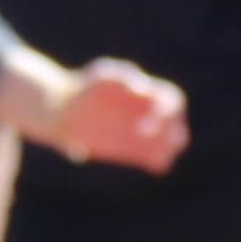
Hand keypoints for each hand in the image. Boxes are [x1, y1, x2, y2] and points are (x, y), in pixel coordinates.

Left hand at [55, 59, 187, 171]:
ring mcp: (142, 133)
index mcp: (148, 93)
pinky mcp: (132, 150)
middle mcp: (150, 114)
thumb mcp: (103, 75)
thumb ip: (124, 76)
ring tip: (159, 155)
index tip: (154, 117)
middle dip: (173, 132)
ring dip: (168, 150)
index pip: (174, 100)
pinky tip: (154, 166)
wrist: (64, 108)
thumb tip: (143, 88)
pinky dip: (159, 162)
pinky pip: (153, 159)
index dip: (170, 110)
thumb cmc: (86, 87)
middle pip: (176, 125)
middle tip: (152, 137)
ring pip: (169, 144)